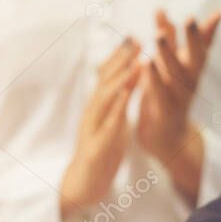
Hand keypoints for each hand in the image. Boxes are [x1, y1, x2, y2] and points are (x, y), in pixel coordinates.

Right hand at [60, 39, 141, 216]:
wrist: (84, 184)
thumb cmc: (100, 153)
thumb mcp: (112, 123)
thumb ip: (117, 104)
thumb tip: (127, 85)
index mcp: (98, 107)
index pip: (108, 76)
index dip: (120, 57)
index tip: (135, 37)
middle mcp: (92, 112)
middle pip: (105, 80)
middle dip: (120, 59)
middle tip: (136, 39)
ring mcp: (93, 127)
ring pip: (104, 98)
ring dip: (120, 79)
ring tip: (135, 63)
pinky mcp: (96, 145)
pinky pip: (107, 124)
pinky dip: (116, 108)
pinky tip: (125, 96)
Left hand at [137, 10, 220, 203]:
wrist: (166, 139)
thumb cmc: (167, 96)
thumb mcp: (170, 67)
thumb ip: (167, 41)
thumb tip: (161, 11)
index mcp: (192, 71)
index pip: (203, 48)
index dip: (209, 32)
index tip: (218, 14)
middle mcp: (189, 83)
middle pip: (195, 59)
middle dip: (194, 39)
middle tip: (191, 18)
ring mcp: (178, 98)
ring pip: (175, 74)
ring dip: (168, 54)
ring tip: (159, 34)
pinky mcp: (163, 112)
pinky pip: (158, 93)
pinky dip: (152, 78)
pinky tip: (145, 62)